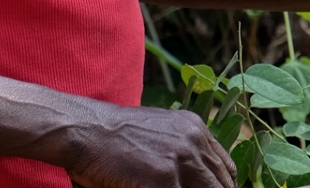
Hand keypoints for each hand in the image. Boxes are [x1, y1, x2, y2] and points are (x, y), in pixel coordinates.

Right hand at [58, 104, 236, 187]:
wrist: (84, 129)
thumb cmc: (113, 134)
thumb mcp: (157, 132)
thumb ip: (182, 149)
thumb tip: (196, 175)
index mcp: (194, 128)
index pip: (226, 170)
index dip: (221, 187)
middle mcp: (193, 141)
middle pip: (221, 186)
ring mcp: (180, 161)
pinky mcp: (164, 180)